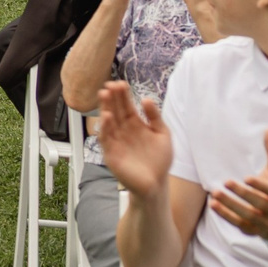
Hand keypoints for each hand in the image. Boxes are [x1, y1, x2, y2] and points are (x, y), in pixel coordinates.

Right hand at [95, 80, 172, 198]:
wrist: (156, 183)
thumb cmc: (159, 160)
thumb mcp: (163, 134)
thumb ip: (155, 117)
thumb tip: (146, 99)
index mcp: (135, 124)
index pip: (126, 105)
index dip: (123, 94)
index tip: (120, 83)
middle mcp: (123, 130)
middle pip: (115, 110)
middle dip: (112, 97)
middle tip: (110, 85)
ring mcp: (116, 141)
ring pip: (108, 121)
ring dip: (105, 107)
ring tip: (104, 94)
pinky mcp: (111, 153)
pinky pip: (106, 139)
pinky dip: (105, 128)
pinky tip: (106, 116)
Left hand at [209, 131, 267, 239]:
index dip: (261, 186)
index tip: (247, 177)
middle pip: (261, 204)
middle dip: (243, 194)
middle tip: (226, 182)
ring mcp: (265, 223)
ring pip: (248, 216)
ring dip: (230, 205)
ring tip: (215, 193)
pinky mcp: (253, 230)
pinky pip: (238, 224)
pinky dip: (225, 215)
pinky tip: (213, 204)